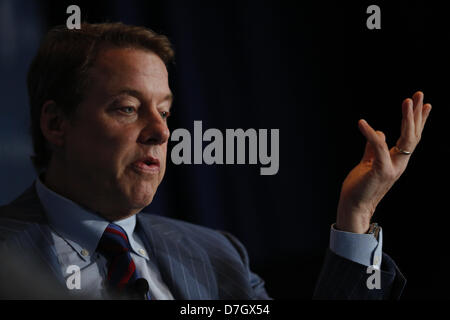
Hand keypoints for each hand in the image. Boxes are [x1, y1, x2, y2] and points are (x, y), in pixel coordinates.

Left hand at [336, 91, 431, 232]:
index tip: (425, 104)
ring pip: (406, 139)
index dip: (418, 121)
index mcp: (396, 160)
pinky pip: (378, 147)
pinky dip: (370, 134)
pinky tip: (361, 122)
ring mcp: (392, 168)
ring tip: (407, 100)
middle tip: (419, 94)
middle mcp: (399, 163)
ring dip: (408, 118)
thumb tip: (380, 132)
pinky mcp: (381, 171)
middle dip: (417, 114)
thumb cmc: (359, 186)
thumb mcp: (368, 162)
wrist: (353, 206)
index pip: (411, 137)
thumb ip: (373, 148)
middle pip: (413, 135)